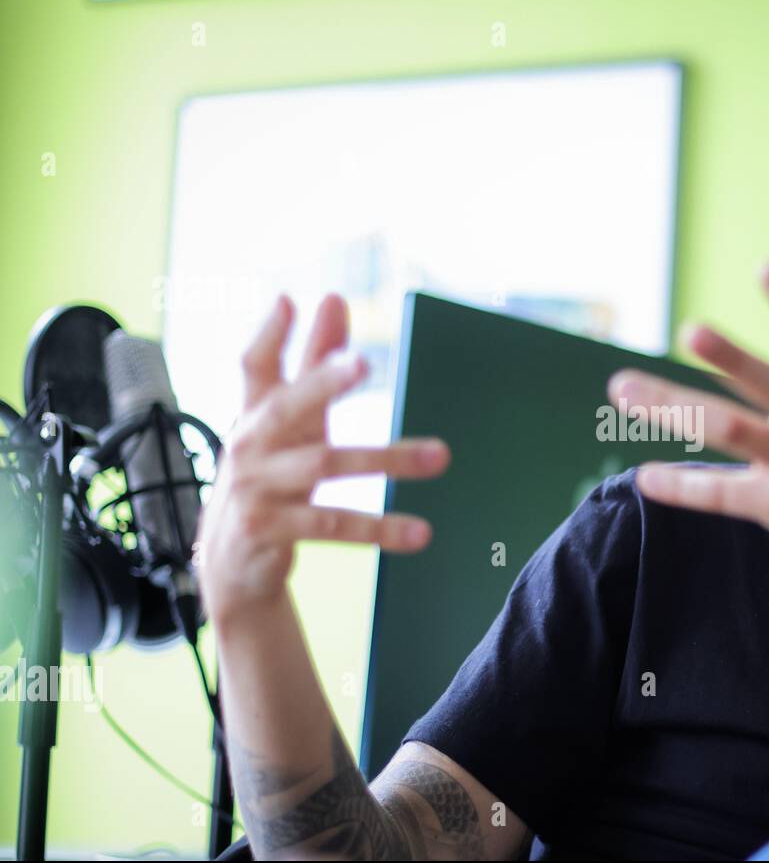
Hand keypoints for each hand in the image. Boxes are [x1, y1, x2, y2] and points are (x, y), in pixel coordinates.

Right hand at [195, 294, 450, 626]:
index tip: (288, 301)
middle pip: (287, 407)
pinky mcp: (272, 530)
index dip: (268, 334)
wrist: (232, 563)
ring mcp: (256, 488)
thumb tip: (335, 299)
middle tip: (362, 362)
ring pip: (326, 466)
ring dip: (388, 459)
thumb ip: (314, 363)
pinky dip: (380, 527)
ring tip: (441, 456)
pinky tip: (420, 531)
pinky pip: (333, 525)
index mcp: (255, 413)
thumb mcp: (293, 422)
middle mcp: (249, 445)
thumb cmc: (271, 476)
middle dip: (322, 383)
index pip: (253, 366)